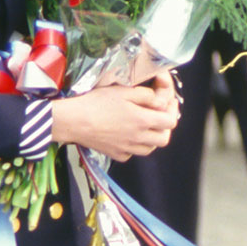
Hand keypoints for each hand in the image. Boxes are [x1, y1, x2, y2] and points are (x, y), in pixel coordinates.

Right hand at [52, 72, 179, 160]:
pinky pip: (132, 153)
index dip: (172, 110)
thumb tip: (160, 101)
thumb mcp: (124, 91)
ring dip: (152, 138)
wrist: (74, 121)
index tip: (167, 103)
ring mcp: (128, 149)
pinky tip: (127, 136)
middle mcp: (138, 138)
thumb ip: (146, 96)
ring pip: (150, 148)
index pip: (171, 122)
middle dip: (165, 127)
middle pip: (164, 139)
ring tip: (144, 126)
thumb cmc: (97, 103)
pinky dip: (135, 146)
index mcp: (143, 121)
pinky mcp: (116, 154)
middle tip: (158, 116)